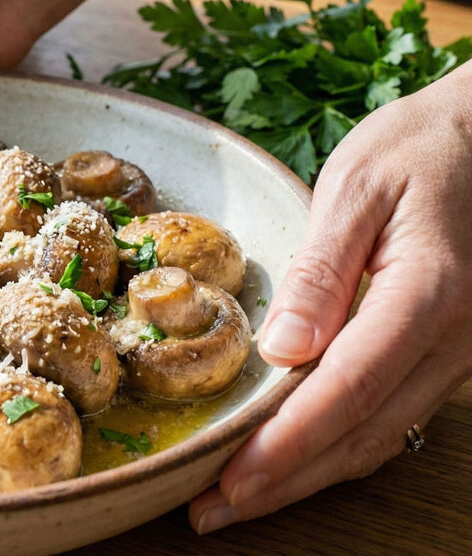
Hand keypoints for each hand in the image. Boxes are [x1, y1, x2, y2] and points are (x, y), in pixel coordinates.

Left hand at [189, 62, 471, 532]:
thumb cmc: (418, 149)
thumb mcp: (358, 187)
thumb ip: (323, 270)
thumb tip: (282, 351)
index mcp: (428, 292)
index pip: (347, 388)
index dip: (287, 444)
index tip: (228, 479)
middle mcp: (453, 338)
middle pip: (361, 431)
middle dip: (283, 480)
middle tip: (211, 510)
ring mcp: (457, 353)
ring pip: (378, 435)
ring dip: (306, 476)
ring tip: (236, 500)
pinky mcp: (445, 353)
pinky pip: (390, 415)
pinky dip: (336, 448)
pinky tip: (292, 461)